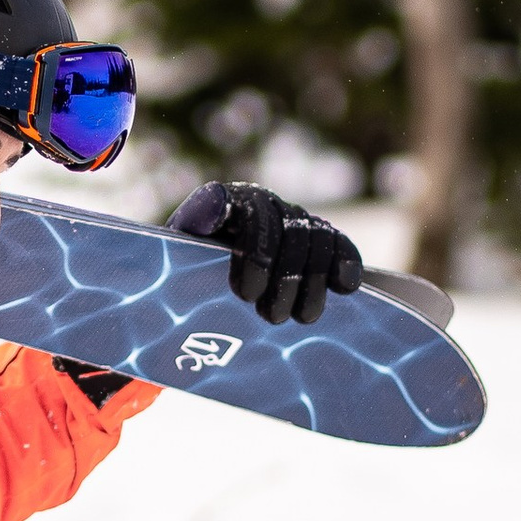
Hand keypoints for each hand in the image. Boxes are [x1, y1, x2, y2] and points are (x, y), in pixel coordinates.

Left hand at [168, 180, 365, 326]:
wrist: (204, 280)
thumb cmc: (185, 273)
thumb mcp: (175, 258)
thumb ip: (188, 236)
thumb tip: (214, 205)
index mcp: (226, 203)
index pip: (250, 214)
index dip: (255, 252)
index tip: (247, 294)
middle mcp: (262, 203)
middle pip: (288, 231)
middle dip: (285, 277)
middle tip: (272, 318)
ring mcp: (292, 217)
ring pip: (315, 237)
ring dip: (313, 280)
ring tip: (302, 318)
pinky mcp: (317, 237)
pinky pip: (338, 242)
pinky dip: (345, 261)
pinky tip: (345, 287)